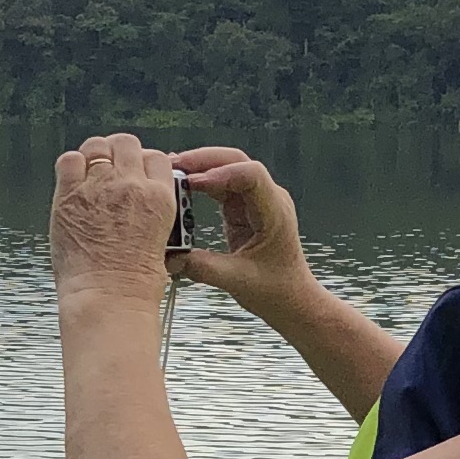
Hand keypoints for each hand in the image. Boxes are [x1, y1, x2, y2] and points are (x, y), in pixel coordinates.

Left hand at [50, 133, 177, 308]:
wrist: (108, 296)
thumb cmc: (134, 282)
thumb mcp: (162, 240)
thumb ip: (152, 210)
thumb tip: (142, 199)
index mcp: (160, 197)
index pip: (156, 157)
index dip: (144, 161)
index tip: (137, 168)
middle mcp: (131, 185)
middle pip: (126, 143)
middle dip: (119, 152)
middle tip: (112, 166)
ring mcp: (99, 187)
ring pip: (97, 145)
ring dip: (95, 154)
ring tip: (91, 171)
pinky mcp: (69, 195)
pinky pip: (68, 160)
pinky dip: (71, 165)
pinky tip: (73, 179)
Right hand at [165, 145, 320, 313]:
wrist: (291, 298)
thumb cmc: (275, 290)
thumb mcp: (237, 281)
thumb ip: (202, 268)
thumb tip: (168, 257)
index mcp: (274, 213)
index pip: (251, 175)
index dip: (221, 173)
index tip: (192, 182)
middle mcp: (268, 199)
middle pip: (236, 162)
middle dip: (203, 160)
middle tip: (171, 165)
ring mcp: (254, 201)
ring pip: (226, 169)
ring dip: (199, 168)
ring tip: (168, 171)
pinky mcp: (242, 207)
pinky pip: (219, 185)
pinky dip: (199, 182)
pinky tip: (178, 184)